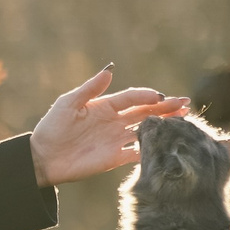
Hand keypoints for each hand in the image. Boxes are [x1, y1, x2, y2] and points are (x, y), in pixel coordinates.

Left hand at [30, 69, 196, 185]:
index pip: (132, 98)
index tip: (160, 96)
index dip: (147, 96)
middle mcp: (114, 121)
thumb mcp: (68, 103)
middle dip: (165, 107)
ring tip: (184, 119)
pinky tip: (166, 143)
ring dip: (164, 125)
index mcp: (105, 106)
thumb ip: (90, 89)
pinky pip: (137, 152)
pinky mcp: (114, 158)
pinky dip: (151, 148)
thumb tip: (110, 70)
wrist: (43, 158)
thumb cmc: (52, 127)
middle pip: (145, 112)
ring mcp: (116, 140)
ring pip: (146, 130)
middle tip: (185, 103)